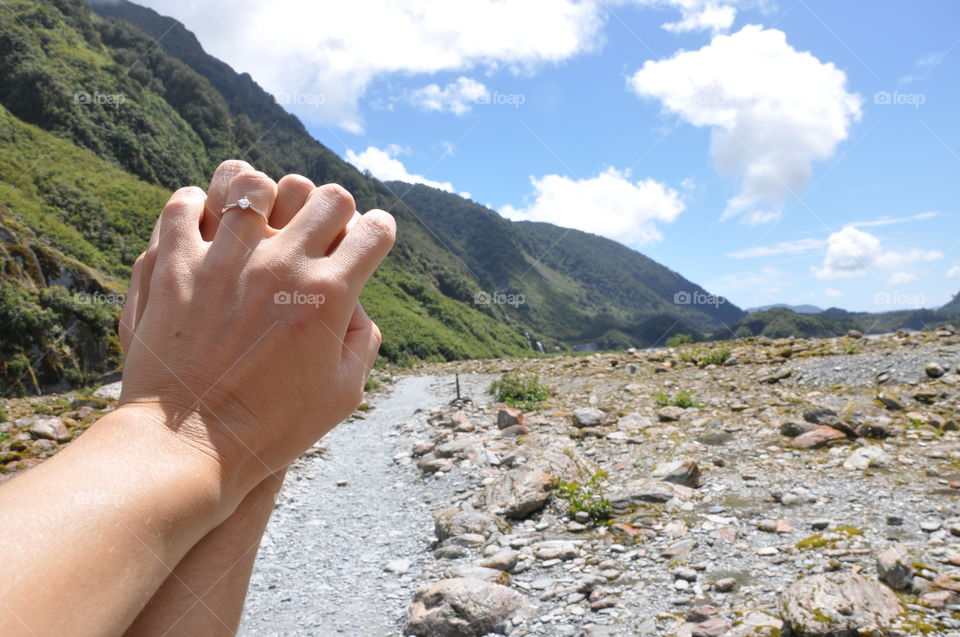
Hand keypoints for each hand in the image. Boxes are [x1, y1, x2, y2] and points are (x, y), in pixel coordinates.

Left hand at [119, 161, 393, 496]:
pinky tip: (206, 226)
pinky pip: (186, 204)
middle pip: (328, 198)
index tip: (368, 240)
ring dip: (266, 197)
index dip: (379, 231)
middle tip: (320, 232)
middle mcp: (282, 267)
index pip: (374, 231)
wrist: (190, 446)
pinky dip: (199, 205)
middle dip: (335, 210)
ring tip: (259, 219)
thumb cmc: (272, 428)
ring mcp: (225, 260)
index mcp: (329, 296)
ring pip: (255, 183)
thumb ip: (362, 340)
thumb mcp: (343, 395)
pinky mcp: (175, 265)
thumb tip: (357, 302)